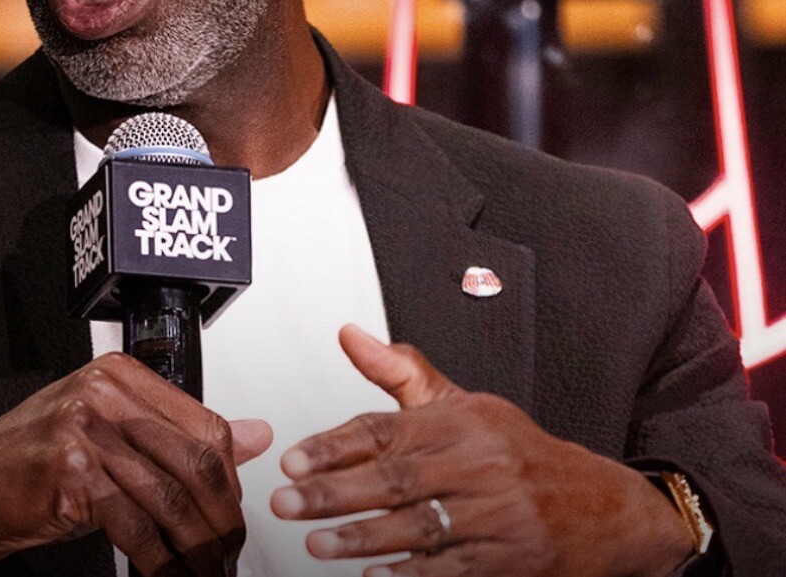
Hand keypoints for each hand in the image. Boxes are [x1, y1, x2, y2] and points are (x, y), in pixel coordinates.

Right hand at [0, 352, 271, 575]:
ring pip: (169, 495)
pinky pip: (136, 526)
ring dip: (196, 546)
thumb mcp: (111, 434)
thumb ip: (180, 434)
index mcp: (122, 377)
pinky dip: (160, 562)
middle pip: (194, 458)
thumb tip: (255, 435)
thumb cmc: (32, 459)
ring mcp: (86, 431)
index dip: (228, 477)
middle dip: (220, 517)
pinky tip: (168, 576)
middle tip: (228, 553)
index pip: (203, 422)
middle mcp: (106, 395)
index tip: (232, 511)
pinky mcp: (71, 475)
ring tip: (205, 572)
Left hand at [270, 325, 691, 576]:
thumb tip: (349, 335)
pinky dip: (412, 574)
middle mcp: (480, 462)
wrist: (600, 504)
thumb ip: (400, 373)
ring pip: (420, 525)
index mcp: (462, 420)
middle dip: (334, 492)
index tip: (293, 458)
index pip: (387, 428)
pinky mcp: (511, 559)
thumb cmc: (518, 450)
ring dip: (362, 537)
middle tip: (287, 502)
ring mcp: (498, 513)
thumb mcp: (462, 402)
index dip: (334, 445)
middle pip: (396, 477)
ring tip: (317, 542)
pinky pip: (453, 568)